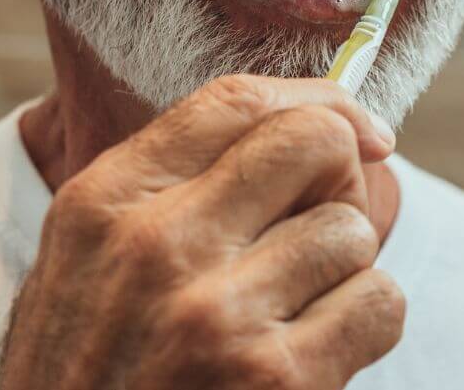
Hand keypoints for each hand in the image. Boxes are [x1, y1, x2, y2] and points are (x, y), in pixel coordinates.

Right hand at [0, 75, 404, 388]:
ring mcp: (217, 314)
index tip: (358, 129)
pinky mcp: (275, 379)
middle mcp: (157, 246)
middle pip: (313, 143)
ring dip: (342, 270)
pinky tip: (317, 354)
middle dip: (340, 179)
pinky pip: (379, 302)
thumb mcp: (84, 266)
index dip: (317, 101)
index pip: (234, 101)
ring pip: (352, 230)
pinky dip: (364, 326)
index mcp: (103, 204)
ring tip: (291, 313)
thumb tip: (310, 122)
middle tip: (320, 226)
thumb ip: (166, 188)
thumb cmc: (89, 376)